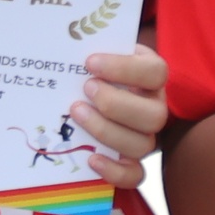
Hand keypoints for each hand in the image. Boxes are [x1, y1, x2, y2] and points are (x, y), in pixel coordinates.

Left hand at [70, 44, 169, 189]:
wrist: (99, 91)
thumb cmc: (96, 69)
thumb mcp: (98, 52)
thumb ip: (88, 45)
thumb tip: (59, 39)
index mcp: (150, 77)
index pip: (156, 72)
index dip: (124, 68)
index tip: (90, 62)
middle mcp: (154, 107)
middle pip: (154, 115)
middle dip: (115, 103)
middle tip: (86, 89)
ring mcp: (147, 136)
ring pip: (142, 144)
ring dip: (106, 131)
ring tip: (76, 112)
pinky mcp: (134, 161)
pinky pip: (135, 175)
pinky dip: (115, 171)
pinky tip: (91, 158)